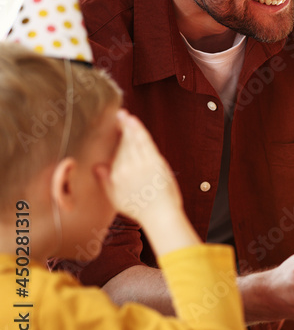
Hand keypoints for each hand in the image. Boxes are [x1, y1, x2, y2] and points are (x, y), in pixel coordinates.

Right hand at [95, 110, 183, 226]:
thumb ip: (105, 181)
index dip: (114, 139)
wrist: (160, 215)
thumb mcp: (116, 198)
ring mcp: (140, 164)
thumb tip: (97, 166)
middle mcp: (125, 168)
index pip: (115, 152)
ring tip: (123, 115)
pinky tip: (133, 121)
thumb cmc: (140, 209)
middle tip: (117, 115)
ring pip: (132, 140)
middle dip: (120, 128)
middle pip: (122, 144)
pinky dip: (137, 129)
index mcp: (115, 176)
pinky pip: (143, 141)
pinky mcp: (154, 162)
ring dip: (128, 126)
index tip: (112, 128)